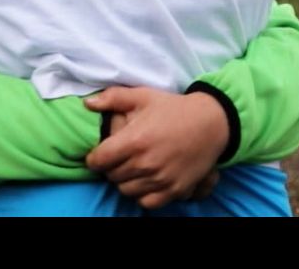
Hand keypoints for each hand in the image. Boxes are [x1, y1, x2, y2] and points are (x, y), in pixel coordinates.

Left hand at [84, 86, 229, 208]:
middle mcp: (145, 163)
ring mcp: (160, 179)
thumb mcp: (143, 96)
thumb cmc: (174, 108)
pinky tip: (146, 181)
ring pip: (126, 190)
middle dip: (111, 167)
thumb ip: (113, 98)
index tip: (100, 154)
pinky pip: (146, 202)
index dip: (94, 158)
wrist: (211, 123)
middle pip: (111, 176)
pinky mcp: (174, 190)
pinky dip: (142, 194)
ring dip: (125, 181)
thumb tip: (87, 104)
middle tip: (119, 158)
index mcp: (134, 141)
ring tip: (133, 168)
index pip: (98, 161)